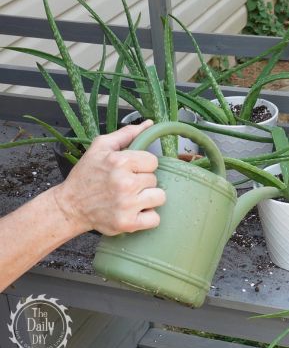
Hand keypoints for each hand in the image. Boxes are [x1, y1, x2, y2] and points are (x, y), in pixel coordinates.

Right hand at [53, 120, 165, 235]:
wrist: (70, 206)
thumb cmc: (86, 175)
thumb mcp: (100, 147)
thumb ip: (126, 134)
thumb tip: (149, 124)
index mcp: (119, 161)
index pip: (153, 161)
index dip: (143, 165)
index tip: (131, 170)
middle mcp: (125, 183)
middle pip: (155, 179)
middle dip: (143, 182)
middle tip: (127, 185)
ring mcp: (127, 205)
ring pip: (160, 197)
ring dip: (149, 199)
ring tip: (133, 198)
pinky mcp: (127, 223)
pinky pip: (155, 219)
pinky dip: (147, 217)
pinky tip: (135, 212)